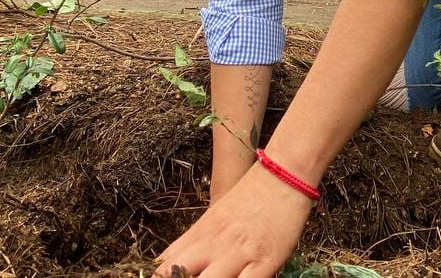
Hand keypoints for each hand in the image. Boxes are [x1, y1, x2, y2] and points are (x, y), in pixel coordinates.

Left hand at [155, 163, 313, 276]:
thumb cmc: (252, 195)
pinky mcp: (265, 261)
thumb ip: (197, 239)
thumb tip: (173, 262)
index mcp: (200, 233)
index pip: (166, 263)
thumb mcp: (217, 215)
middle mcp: (214, 245)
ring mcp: (239, 254)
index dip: (158, 276)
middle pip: (179, 273)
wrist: (283, 174)